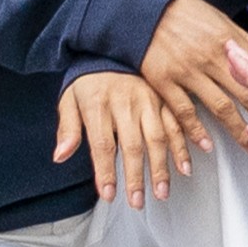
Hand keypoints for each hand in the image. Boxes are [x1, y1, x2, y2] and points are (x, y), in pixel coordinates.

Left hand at [56, 65, 197, 204]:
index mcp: (99, 104)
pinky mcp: (164, 98)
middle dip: (136, 177)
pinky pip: (177, 124)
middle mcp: (126, 103)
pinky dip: (183, 146)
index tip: (109, 194)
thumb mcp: (70, 99)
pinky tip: (187, 165)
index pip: (103, 145)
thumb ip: (68, 129)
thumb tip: (60, 156)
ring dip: (162, 167)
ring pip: (158, 137)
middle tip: (138, 201)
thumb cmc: (90, 79)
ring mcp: (148, 100)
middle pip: (133, 146)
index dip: (106, 172)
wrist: (113, 45)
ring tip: (162, 191)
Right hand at [146, 0, 247, 146]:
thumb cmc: (183, 12)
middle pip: (247, 92)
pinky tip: (207, 144)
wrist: (142, 8)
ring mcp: (187, 71)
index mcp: (227, 43)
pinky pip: (183, 110)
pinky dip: (196, 130)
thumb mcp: (221, 20)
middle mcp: (210, 58)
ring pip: (220, 106)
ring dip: (239, 129)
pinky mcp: (164, 81)